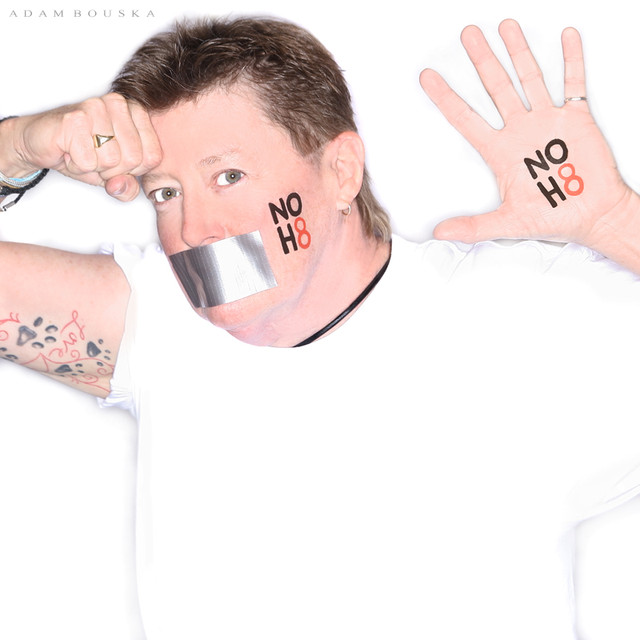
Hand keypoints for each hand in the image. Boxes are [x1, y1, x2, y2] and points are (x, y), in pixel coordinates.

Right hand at [5, 93, 161, 201]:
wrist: (41, 141)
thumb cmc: (81, 152)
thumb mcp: (113, 175)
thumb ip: (129, 187)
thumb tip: (123, 186)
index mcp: (136, 112)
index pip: (152, 157)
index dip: (133, 170)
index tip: (115, 161)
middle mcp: (118, 104)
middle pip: (134, 159)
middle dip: (113, 170)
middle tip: (95, 157)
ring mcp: (96, 108)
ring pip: (111, 161)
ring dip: (93, 167)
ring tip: (81, 152)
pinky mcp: (75, 119)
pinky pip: (88, 162)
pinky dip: (77, 165)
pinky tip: (69, 151)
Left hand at [419, 19, 633, 247]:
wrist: (592, 217)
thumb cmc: (552, 219)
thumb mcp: (507, 223)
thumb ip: (473, 227)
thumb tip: (439, 234)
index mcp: (500, 152)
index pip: (465, 119)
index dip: (446, 97)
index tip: (427, 77)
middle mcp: (520, 131)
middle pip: (496, 88)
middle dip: (482, 60)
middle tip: (467, 33)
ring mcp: (547, 122)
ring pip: (529, 78)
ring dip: (518, 52)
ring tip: (505, 25)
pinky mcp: (576, 120)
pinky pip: (574, 84)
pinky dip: (572, 60)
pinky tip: (566, 36)